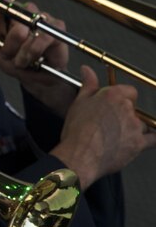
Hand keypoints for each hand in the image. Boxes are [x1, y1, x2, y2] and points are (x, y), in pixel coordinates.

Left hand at [0, 0, 75, 115]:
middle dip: (6, 40)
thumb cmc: (16, 61)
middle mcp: (26, 12)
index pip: (1, 0)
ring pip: (25, 27)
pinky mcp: (57, 28)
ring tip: (20, 61)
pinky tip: (30, 60)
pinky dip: (32, 51)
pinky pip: (42, 37)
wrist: (36, 79)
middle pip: (13, 14)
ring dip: (19, 49)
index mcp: (10, 15)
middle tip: (6, 55)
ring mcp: (42, 18)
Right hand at [50, 66, 155, 189]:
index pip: (129, 91)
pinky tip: (144, 139)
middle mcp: (127, 109)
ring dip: (133, 128)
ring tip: (116, 137)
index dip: (121, 98)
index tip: (114, 104)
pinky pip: (152, 139)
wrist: (80, 155)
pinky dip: (150, 139)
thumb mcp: (78, 103)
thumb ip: (88, 85)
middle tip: (109, 123)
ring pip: (141, 124)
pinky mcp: (139, 143)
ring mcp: (135, 126)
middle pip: (134, 108)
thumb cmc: (77, 132)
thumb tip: (87, 71)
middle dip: (124, 114)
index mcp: (113, 96)